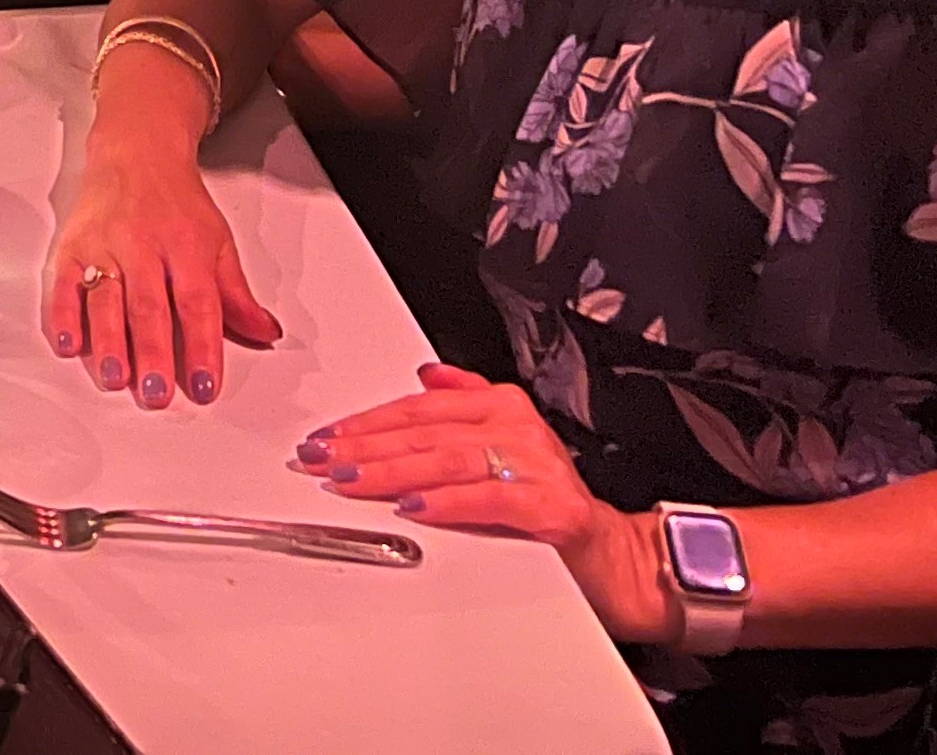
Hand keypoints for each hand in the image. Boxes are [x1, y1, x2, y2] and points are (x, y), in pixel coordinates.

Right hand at [41, 142, 282, 407]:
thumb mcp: (217, 241)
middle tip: (155, 392)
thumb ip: (237, 294)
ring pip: (106, 297)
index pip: (197, 302)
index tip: (203, 386)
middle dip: (152, 352)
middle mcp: (144, 244)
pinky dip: (64, 313)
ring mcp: (105, 244)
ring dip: (109, 341)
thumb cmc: (177, 203)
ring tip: (115, 378)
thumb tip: (265, 333)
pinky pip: (65, 282)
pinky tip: (69, 342)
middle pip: (148, 305)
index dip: (201, 346)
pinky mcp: (73, 244)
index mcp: (187, 246)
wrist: (136, 151)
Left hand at [292, 365, 669, 639]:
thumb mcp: (504, 446)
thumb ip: (465, 406)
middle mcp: (517, 428)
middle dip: (366, 445)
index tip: (327, 437)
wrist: (614, 558)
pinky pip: (488, 499)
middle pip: (425, 432)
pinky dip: (446, 503)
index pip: (419, 409)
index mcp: (501, 406)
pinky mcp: (551, 508)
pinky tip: (413, 507)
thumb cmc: (550, 506)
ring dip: (392, 471)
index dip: (367, 422)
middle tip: (322, 457)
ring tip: (352, 478)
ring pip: (448, 460)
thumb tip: (425, 376)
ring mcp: (536, 465)